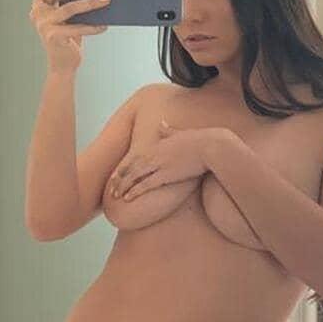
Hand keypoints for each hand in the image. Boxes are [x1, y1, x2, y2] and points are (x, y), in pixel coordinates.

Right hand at [28, 0, 109, 72]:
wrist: (64, 65)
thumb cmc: (70, 37)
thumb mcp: (71, 16)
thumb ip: (75, 1)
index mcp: (40, 2)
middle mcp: (38, 11)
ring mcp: (43, 24)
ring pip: (69, 8)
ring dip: (90, 3)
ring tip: (107, 0)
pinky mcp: (52, 37)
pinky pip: (76, 28)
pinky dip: (92, 26)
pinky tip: (105, 25)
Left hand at [109, 121, 227, 198]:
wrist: (212, 146)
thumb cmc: (201, 140)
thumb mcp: (181, 132)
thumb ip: (169, 130)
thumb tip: (162, 124)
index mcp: (157, 144)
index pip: (135, 157)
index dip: (124, 167)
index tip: (116, 174)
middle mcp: (155, 154)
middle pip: (131, 168)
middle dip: (119, 178)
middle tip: (111, 187)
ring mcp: (160, 164)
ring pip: (135, 177)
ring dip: (124, 186)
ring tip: (115, 195)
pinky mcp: (167, 175)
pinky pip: (146, 184)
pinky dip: (135, 191)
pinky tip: (128, 197)